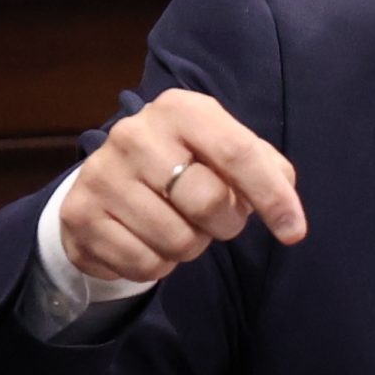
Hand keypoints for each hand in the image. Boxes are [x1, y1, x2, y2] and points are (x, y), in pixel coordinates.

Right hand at [61, 89, 306, 283]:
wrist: (108, 181)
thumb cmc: (185, 164)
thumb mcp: (224, 151)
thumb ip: (265, 170)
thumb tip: (287, 212)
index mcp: (180, 109)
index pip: (238, 153)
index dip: (273, 197)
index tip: (294, 231)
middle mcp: (135, 134)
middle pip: (209, 202)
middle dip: (226, 223)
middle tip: (214, 219)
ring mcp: (103, 174)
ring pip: (179, 241)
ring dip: (190, 246)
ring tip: (177, 225)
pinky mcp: (81, 216)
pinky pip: (145, 264)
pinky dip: (159, 265)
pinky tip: (148, 240)